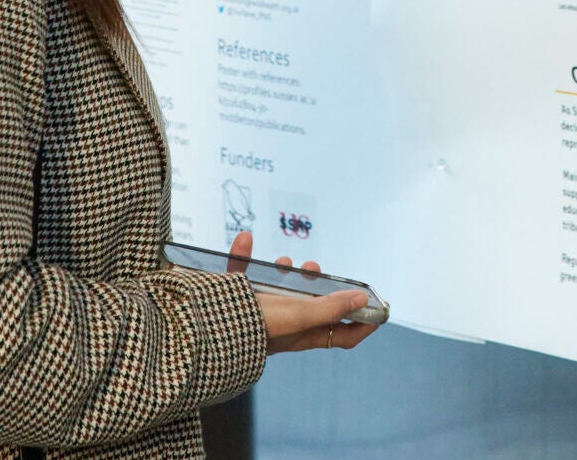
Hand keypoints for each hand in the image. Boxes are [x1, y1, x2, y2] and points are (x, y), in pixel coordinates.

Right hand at [227, 229, 377, 354]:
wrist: (196, 329)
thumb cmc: (251, 327)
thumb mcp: (296, 315)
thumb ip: (328, 307)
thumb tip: (361, 299)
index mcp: (300, 334)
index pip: (341, 336)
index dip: (363, 325)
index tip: (379, 308)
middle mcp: (281, 324)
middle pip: (311, 309)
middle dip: (321, 289)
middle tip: (319, 270)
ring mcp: (256, 310)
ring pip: (279, 291)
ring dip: (287, 274)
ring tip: (289, 261)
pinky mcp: (231, 296)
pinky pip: (241, 274)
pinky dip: (243, 255)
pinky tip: (245, 240)